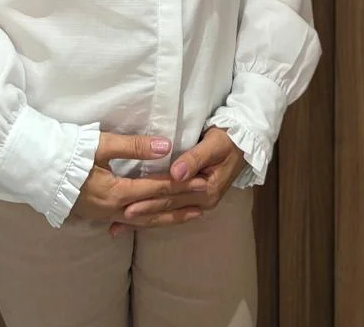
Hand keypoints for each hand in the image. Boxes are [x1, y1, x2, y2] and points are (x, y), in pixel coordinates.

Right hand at [72, 133, 207, 231]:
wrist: (38, 169)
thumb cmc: (70, 153)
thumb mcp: (102, 145)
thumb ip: (135, 147)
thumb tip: (166, 146)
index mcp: (117, 192)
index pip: (157, 189)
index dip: (181, 185)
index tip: (202, 181)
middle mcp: (114, 210)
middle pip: (154, 210)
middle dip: (180, 204)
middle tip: (205, 201)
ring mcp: (105, 216)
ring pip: (144, 221)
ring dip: (168, 218)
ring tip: (191, 216)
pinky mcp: (99, 216)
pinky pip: (130, 222)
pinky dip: (148, 220)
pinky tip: (155, 222)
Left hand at [108, 127, 245, 235]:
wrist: (244, 141)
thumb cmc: (227, 139)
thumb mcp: (213, 145)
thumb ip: (194, 158)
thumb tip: (176, 173)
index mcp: (206, 190)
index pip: (172, 196)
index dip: (150, 199)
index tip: (129, 205)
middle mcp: (203, 201)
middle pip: (167, 207)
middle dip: (143, 213)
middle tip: (119, 218)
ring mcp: (200, 202)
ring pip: (168, 211)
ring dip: (146, 218)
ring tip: (122, 225)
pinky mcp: (196, 198)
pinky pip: (173, 208)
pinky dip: (156, 213)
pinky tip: (140, 219)